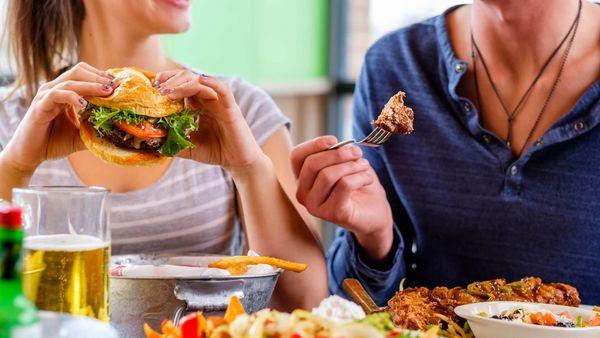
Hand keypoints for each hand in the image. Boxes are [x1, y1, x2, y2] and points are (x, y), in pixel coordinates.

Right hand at [1, 62, 115, 173]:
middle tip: (114, 85)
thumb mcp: (81, 135)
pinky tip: (83, 104)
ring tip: (106, 91)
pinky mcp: (39, 106)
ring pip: (69, 81)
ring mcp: (46, 96)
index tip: (119, 84)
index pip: (84, 74)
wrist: (31, 155)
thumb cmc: (54, 142)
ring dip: (90, 85)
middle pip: (78, 71)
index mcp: (65, 92)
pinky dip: (71, 97)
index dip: (101, 76)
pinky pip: (56, 95)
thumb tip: (119, 131)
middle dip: (98, 77)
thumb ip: (96, 130)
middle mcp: (55, 89)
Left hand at [154, 70, 260, 170]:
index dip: (166, 82)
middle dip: (171, 80)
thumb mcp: (188, 147)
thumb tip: (151, 142)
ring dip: (183, 83)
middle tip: (157, 89)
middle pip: (188, 78)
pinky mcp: (231, 108)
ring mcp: (219, 101)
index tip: (152, 87)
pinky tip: (199, 80)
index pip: (180, 85)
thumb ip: (172, 142)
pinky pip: (222, 89)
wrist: (238, 162)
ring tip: (168, 92)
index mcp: (198, 104)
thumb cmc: (215, 152)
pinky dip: (211, 82)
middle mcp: (208, 99)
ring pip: (201, 81)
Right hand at [291, 136, 393, 260]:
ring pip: (327, 175)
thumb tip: (336, 144)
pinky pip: (344, 185)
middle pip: (312, 164)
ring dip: (351, 165)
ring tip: (364, 166)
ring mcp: (315, 207)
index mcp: (302, 179)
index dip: (314, 144)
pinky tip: (367, 179)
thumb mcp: (345, 164)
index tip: (334, 140)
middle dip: (338, 154)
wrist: (375, 213)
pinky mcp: (331, 214)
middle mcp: (303, 194)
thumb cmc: (358, 186)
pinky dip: (360, 177)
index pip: (297, 156)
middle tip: (357, 153)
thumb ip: (336, 153)